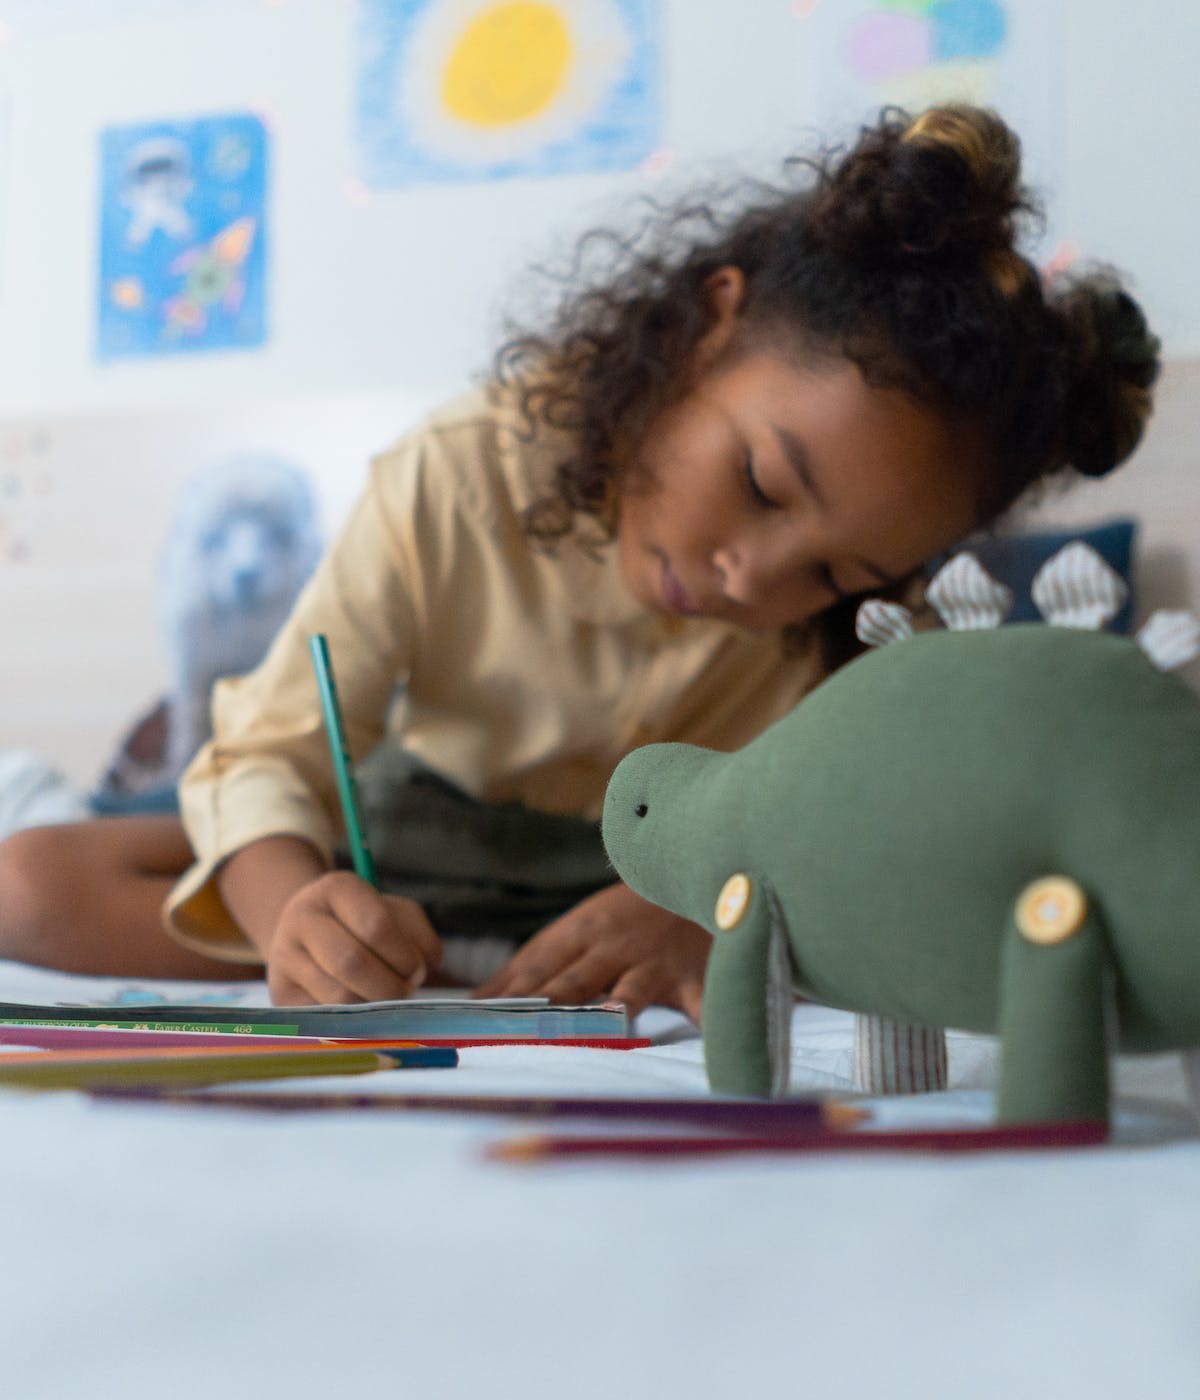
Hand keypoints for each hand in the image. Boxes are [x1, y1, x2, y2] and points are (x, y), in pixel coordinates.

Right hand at [265, 871, 441, 1005]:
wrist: (306, 933)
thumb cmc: (362, 921)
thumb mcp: (395, 912)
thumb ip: (418, 934)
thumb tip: (428, 964)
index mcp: (336, 889)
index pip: (376, 926)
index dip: (405, 956)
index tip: (417, 969)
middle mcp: (302, 918)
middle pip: (352, 963)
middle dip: (390, 986)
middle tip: (404, 991)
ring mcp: (284, 957)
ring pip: (338, 997)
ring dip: (373, 1008)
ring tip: (383, 999)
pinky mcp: (280, 994)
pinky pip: (324, 1020)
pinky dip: (353, 1023)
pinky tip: (362, 1011)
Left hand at [473, 882, 710, 1022]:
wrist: (690, 870)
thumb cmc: (623, 917)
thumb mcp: (573, 931)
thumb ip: (527, 966)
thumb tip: (475, 1000)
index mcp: (577, 935)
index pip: (536, 971)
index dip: (509, 997)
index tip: (480, 1024)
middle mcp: (611, 948)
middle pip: (574, 984)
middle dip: (548, 1008)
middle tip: (520, 1037)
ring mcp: (653, 963)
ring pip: (629, 993)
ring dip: (615, 1014)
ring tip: (601, 1036)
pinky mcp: (695, 975)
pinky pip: (702, 1000)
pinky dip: (707, 1020)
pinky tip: (706, 1040)